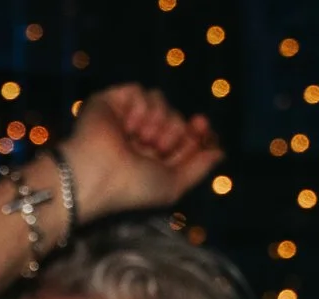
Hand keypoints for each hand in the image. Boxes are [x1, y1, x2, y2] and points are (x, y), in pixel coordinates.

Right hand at [64, 85, 224, 218]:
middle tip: (156, 147)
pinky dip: (140, 107)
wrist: (98, 177)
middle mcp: (139, 136)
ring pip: (160, 101)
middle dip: (174, 131)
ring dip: (158, 121)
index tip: (200, 125)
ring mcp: (124, 118)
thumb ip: (200, 168)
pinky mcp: (110, 101)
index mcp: (152, 157)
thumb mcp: (173, 185)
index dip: (197, 129)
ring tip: (141, 139)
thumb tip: (221, 151)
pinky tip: (128, 126)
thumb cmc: (132, 188)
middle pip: (176, 116)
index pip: (184, 134)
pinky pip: (140, 91)